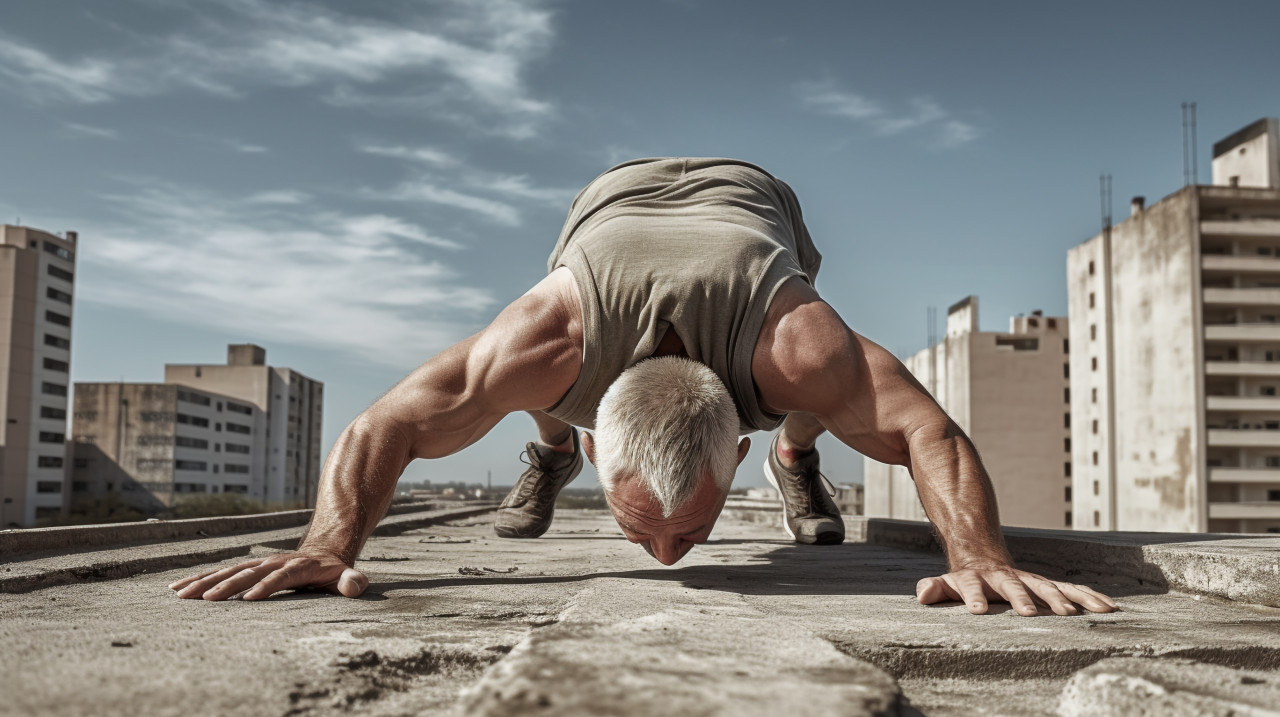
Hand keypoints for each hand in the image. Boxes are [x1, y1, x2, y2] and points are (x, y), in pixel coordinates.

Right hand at [168, 551, 368, 600]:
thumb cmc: (335, 571)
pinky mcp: (247, 569)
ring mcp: (259, 564)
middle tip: (204, 599)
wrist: (322, 550)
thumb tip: (356, 586)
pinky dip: (199, 579)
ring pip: (228, 572)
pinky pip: (221, 573)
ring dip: (204, 582)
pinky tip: (177, 588)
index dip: (265, 587)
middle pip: (247, 573)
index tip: (248, 600)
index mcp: (297, 567)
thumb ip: (352, 581)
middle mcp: (274, 563)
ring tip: (181, 594)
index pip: (280, 578)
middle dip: (226, 586)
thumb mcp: (346, 575)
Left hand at [915, 565, 1117, 615]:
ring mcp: (1030, 580)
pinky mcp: (1047, 586)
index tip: (975, 609)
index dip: (972, 596)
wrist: (984, 556)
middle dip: (1024, 599)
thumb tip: (922, 594)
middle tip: (1031, 613)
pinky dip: (1089, 596)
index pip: (972, 586)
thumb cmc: (963, 579)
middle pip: (1016, 586)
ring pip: (1050, 586)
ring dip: (1066, 599)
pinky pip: (1071, 589)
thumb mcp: (946, 583)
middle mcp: (1008, 578)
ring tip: (1084, 612)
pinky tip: (1110, 606)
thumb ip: (934, 588)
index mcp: (978, 579)